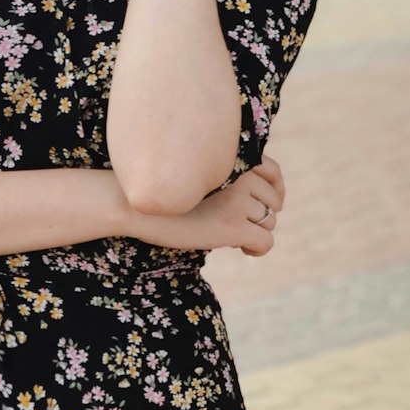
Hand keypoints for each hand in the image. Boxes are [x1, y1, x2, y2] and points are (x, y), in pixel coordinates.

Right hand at [128, 157, 285, 256]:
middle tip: (238, 223)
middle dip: (262, 215)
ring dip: (256, 231)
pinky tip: (242, 250)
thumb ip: (226, 176)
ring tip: (233, 236)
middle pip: (274, 201)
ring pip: (270, 222)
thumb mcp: (197, 174)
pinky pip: (266, 241)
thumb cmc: (163, 191)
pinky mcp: (232, 225)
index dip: (275, 190)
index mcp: (232, 159)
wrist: (134, 205)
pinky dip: (258, 249)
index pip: (273, 172)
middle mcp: (239, 176)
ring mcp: (237, 200)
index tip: (266, 204)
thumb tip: (256, 197)